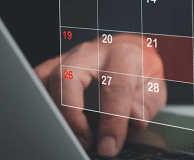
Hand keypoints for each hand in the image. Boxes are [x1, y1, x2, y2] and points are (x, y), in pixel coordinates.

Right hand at [34, 34, 166, 157]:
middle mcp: (92, 52)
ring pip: (46, 78)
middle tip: (83, 140)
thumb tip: (134, 120)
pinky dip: (41, 100)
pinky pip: (38, 79)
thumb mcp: (155, 86)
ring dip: (53, 110)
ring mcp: (71, 56)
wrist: (130, 49)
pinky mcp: (56, 63)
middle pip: (67, 77)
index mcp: (123, 55)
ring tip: (70, 133)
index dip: (112, 121)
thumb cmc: (141, 69)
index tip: (109, 146)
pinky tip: (54, 119)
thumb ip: (147, 105)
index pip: (115, 89)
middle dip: (71, 114)